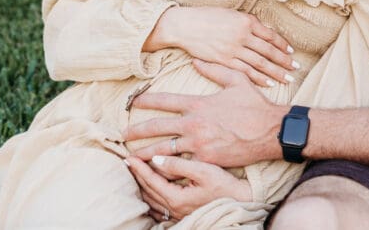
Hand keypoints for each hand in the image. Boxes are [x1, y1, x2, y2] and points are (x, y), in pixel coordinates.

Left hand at [125, 59, 286, 167]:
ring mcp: (199, 143)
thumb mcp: (236, 80)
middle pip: (158, 127)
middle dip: (137, 131)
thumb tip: (195, 61)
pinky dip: (167, 167)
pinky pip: (182, 165)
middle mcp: (194, 123)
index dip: (147, 101)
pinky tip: (156, 171)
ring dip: (146, 153)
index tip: (134, 103)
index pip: (165, 100)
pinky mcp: (206, 159)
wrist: (270, 130)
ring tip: (131, 158)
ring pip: (164, 149)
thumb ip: (214, 69)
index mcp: (199, 103)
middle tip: (123, 135)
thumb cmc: (255, 104)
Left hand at [127, 154, 252, 221]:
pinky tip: (149, 189)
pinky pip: (158, 206)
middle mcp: (174, 207)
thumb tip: (157, 159)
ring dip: (142, 185)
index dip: (139, 168)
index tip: (129, 156)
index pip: (151, 181)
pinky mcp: (182, 212)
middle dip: (137, 176)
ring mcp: (177, 212)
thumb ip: (179, 165)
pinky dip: (150, 195)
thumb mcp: (203, 170)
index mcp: (177, 197)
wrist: (241, 201)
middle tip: (127, 161)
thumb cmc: (224, 184)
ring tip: (135, 172)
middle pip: (148, 191)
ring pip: (151, 199)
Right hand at [145, 7, 297, 87]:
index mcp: (246, 21)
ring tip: (287, 78)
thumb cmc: (207, 16)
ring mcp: (233, 49)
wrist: (184, 25)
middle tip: (295, 68)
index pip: (270, 35)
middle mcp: (242, 35)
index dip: (282, 44)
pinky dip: (259, 78)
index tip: (291, 51)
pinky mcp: (224, 60)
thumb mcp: (231, 14)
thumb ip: (247, 23)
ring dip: (276, 72)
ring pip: (260, 63)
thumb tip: (263, 32)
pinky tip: (269, 83)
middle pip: (269, 51)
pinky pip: (245, 71)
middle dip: (284, 60)